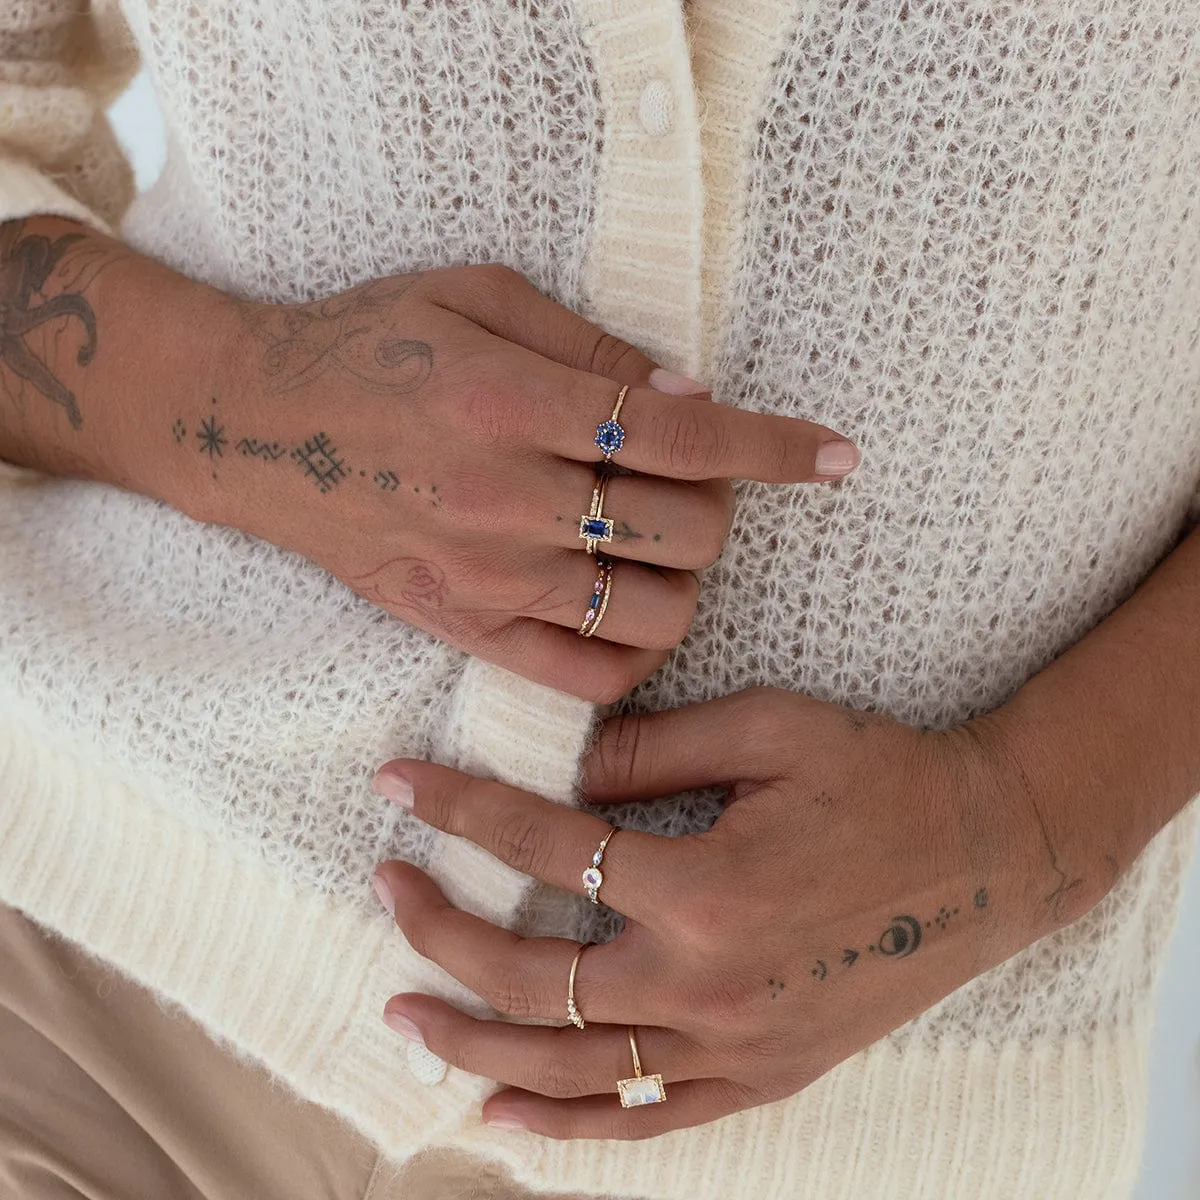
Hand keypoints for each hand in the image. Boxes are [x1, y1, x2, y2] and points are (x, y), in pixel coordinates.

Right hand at [179, 265, 857, 700]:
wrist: (256, 428)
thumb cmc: (368, 344)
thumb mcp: (475, 295)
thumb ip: (589, 345)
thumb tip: (690, 391)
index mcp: (512, 402)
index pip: (680, 433)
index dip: (773, 445)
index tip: (837, 455)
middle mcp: (505, 498)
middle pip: (684, 530)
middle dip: (723, 508)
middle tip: (696, 485)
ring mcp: (484, 578)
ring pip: (650, 612)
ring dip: (686, 580)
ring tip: (657, 547)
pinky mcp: (462, 630)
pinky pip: (584, 678)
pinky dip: (636, 655)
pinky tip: (631, 611)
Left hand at [369, 688, 1106, 1138]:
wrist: (991, 852)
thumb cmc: (882, 774)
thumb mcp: (769, 727)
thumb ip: (654, 748)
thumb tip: (561, 776)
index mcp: (707, 885)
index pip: (546, 845)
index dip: (461, 809)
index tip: (399, 785)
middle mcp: (711, 981)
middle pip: (537, 975)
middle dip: (442, 931)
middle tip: (385, 887)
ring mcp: (738, 1044)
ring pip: (574, 1069)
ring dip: (474, 1042)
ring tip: (400, 1012)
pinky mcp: (766, 1074)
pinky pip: (650, 1120)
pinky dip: (567, 1129)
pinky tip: (497, 1115)